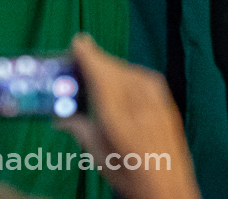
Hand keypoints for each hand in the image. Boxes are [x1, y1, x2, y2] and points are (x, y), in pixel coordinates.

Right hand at [55, 34, 199, 198]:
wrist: (169, 186)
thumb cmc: (129, 173)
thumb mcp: (98, 154)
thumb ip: (78, 127)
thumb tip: (58, 115)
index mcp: (116, 114)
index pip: (100, 70)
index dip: (87, 54)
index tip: (76, 43)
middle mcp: (137, 99)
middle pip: (111, 67)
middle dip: (95, 63)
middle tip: (79, 68)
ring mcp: (155, 97)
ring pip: (125, 69)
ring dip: (110, 70)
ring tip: (97, 83)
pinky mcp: (164, 98)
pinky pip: (139, 76)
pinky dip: (125, 76)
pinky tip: (119, 88)